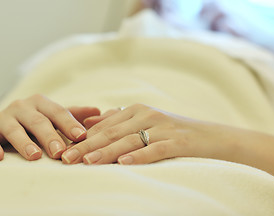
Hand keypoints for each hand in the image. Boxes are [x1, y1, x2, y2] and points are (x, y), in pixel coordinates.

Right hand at [0, 94, 99, 160]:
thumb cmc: (31, 123)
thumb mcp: (51, 117)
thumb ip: (73, 115)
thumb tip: (100, 112)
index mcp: (41, 103)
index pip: (58, 112)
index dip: (69, 124)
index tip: (82, 137)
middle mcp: (23, 107)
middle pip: (38, 121)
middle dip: (50, 136)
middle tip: (60, 152)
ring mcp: (5, 118)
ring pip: (15, 129)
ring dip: (24, 143)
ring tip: (34, 156)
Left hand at [61, 104, 233, 164]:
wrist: (211, 137)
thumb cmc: (173, 132)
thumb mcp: (145, 122)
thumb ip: (118, 120)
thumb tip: (90, 121)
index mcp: (136, 111)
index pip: (103, 125)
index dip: (82, 137)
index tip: (63, 148)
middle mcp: (146, 115)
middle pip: (111, 132)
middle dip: (86, 146)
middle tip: (65, 158)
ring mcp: (162, 127)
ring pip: (129, 140)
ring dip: (106, 151)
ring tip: (87, 162)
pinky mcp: (178, 141)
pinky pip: (156, 149)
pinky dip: (140, 155)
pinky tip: (125, 162)